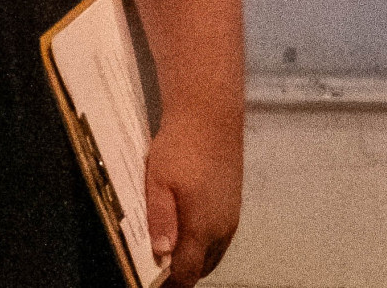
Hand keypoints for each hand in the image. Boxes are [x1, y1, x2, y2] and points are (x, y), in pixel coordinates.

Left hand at [142, 114, 240, 284]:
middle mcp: (222, 229)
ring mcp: (230, 217)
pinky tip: (186, 230)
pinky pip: (219, 237)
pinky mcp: (233, 205)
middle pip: (202, 267)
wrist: (210, 117)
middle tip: (158, 271)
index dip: (171, 284)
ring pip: (213, 253)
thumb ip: (160, 219)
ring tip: (168, 254)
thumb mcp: (158, 182)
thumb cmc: (180, 148)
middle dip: (182, 274)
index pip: (188, 271)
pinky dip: (203, 244)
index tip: (154, 284)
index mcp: (202, 228)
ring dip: (193, 259)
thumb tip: (162, 254)